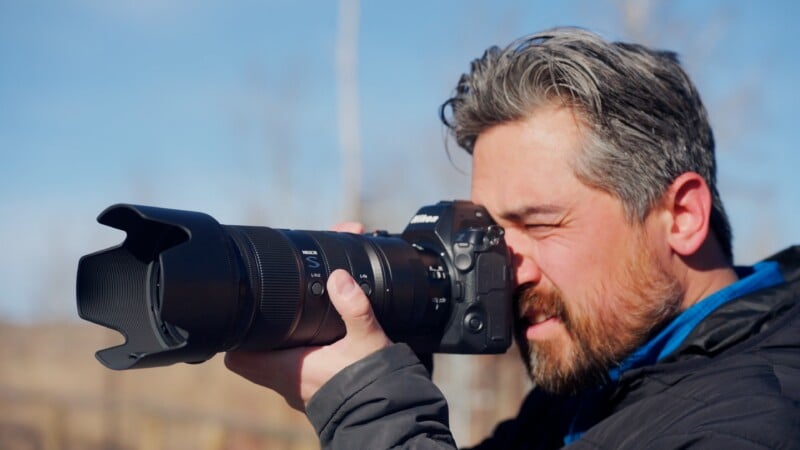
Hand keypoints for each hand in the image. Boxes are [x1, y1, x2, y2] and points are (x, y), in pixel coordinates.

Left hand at [224, 222, 391, 411]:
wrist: (390, 417)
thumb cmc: (373, 383)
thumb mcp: (366, 338)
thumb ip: (353, 306)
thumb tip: (339, 277)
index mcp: (288, 370)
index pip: (239, 358)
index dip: (237, 336)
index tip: (245, 317)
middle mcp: (288, 387)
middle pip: (253, 363)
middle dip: (257, 340)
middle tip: (268, 316)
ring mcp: (301, 396)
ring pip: (273, 372)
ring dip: (276, 353)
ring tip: (290, 328)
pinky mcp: (317, 399)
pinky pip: (294, 379)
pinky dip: (297, 364)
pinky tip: (316, 350)